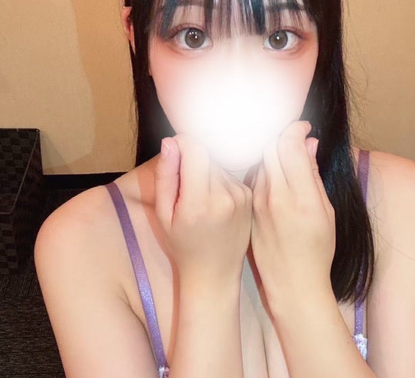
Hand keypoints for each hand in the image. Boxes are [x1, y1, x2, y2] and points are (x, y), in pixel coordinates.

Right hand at [153, 134, 252, 289]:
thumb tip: (170, 142)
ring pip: (218, 164)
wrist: (215, 272)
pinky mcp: (250, 195)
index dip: (181, 144)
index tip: (174, 155)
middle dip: (191, 161)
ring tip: (201, 198)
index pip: (195, 149)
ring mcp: (241, 195)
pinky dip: (219, 181)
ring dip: (206, 172)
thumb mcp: (164, 214)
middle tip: (184, 187)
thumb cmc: (183, 245)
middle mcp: (225, 195)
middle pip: (206, 154)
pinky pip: (229, 175)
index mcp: (199, 201)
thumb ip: (166, 175)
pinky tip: (215, 203)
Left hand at [247, 120, 335, 309]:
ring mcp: (257, 202)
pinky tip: (273, 174)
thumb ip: (313, 175)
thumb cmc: (317, 249)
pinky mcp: (248, 208)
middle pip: (269, 147)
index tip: (303, 128)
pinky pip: (253, 177)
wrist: (292, 282)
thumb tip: (309, 143)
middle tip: (293, 139)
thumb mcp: (326, 211)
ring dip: (271, 152)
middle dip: (281, 136)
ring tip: (284, 156)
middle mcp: (275, 196)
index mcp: (301, 197)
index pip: (289, 145)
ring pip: (259, 160)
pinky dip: (263, 168)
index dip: (296, 129)